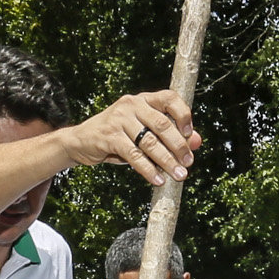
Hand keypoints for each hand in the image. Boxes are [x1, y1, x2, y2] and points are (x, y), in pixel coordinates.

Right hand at [67, 92, 199, 186]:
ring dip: (166, 161)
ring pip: (150, 142)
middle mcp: (132, 104)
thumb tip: (197, 142)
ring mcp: (119, 119)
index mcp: (143, 99)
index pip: (169, 98)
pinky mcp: (109, 137)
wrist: (81, 141)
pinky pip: (134, 155)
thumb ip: (170, 135)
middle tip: (188, 163)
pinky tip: (157, 180)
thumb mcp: (144, 132)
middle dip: (178, 146)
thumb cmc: (119, 136)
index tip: (191, 134)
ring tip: (178, 175)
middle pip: (162, 124)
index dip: (183, 114)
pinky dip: (148, 169)